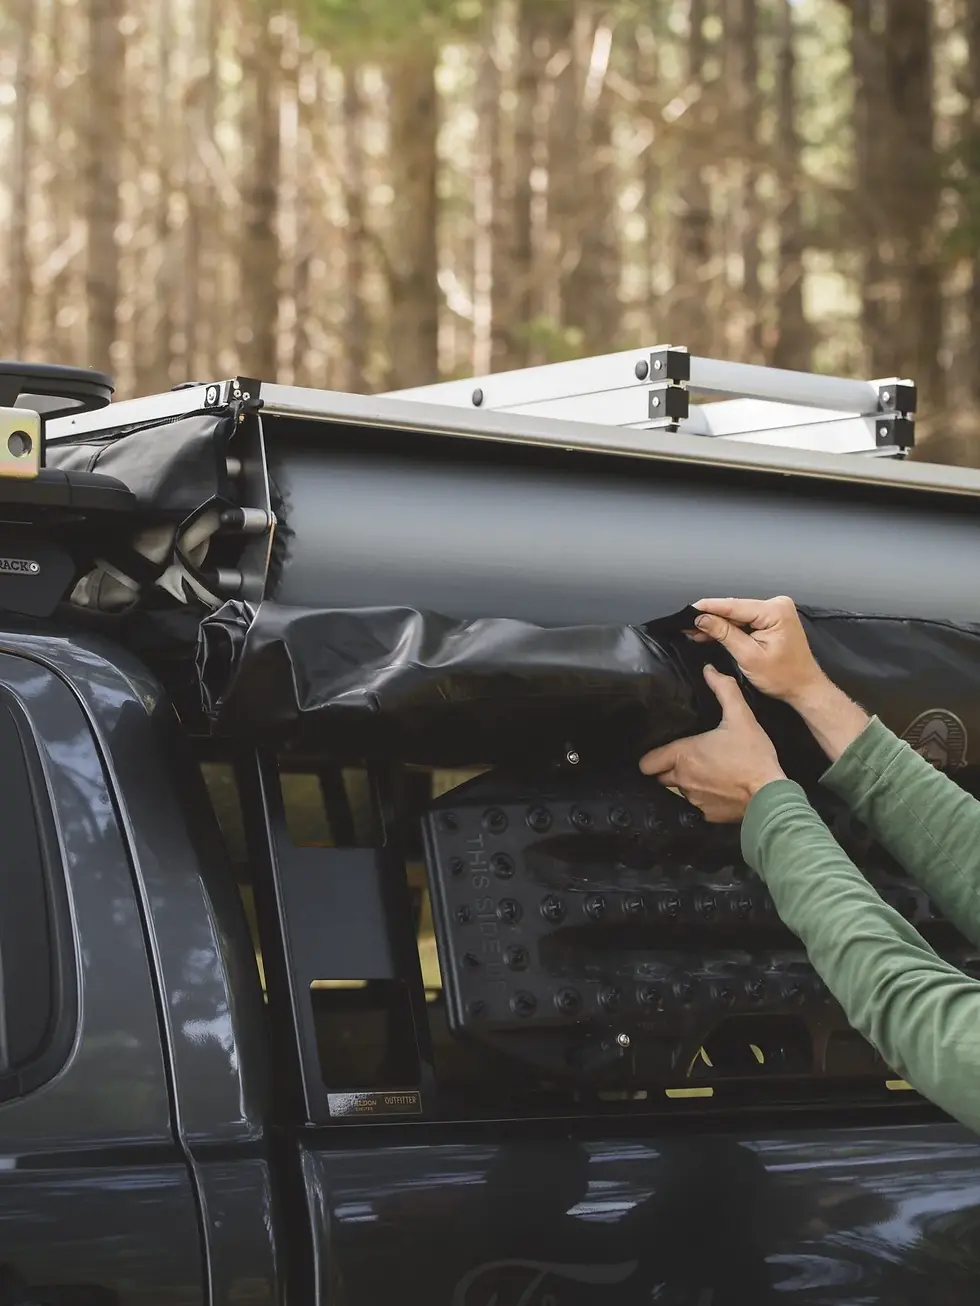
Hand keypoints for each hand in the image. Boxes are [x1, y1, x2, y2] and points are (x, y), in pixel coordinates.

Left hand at [639, 664, 785, 822]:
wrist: (771, 794)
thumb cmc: (753, 755)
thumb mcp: (741, 717)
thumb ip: (724, 690)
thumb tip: (709, 670)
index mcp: (683, 755)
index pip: (647, 763)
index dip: (652, 757)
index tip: (662, 752)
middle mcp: (682, 779)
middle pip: (661, 777)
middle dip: (669, 768)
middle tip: (689, 758)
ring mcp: (693, 800)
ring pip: (681, 791)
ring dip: (689, 782)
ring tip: (709, 772)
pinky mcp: (706, 815)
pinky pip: (698, 806)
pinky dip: (706, 798)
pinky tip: (720, 789)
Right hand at [689, 595, 824, 705]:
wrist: (804, 687)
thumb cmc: (782, 677)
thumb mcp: (749, 656)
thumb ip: (725, 634)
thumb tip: (701, 618)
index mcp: (775, 611)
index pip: (734, 605)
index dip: (708, 608)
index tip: (687, 610)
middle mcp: (777, 604)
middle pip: (735, 608)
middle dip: (711, 617)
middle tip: (685, 624)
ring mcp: (775, 611)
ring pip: (738, 615)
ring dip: (718, 624)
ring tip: (693, 630)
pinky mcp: (772, 619)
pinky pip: (746, 620)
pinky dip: (730, 628)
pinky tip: (711, 632)